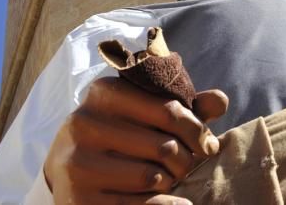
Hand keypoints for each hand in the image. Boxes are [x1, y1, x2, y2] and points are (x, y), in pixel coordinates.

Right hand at [43, 77, 227, 204]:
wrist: (66, 167)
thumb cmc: (123, 134)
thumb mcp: (150, 113)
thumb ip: (187, 106)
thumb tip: (220, 101)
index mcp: (105, 92)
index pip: (171, 110)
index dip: (197, 131)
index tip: (208, 145)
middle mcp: (84, 123)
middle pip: (165, 146)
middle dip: (186, 160)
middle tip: (187, 165)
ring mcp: (76, 162)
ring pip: (152, 177)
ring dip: (170, 181)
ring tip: (167, 177)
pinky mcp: (77, 198)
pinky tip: (175, 202)